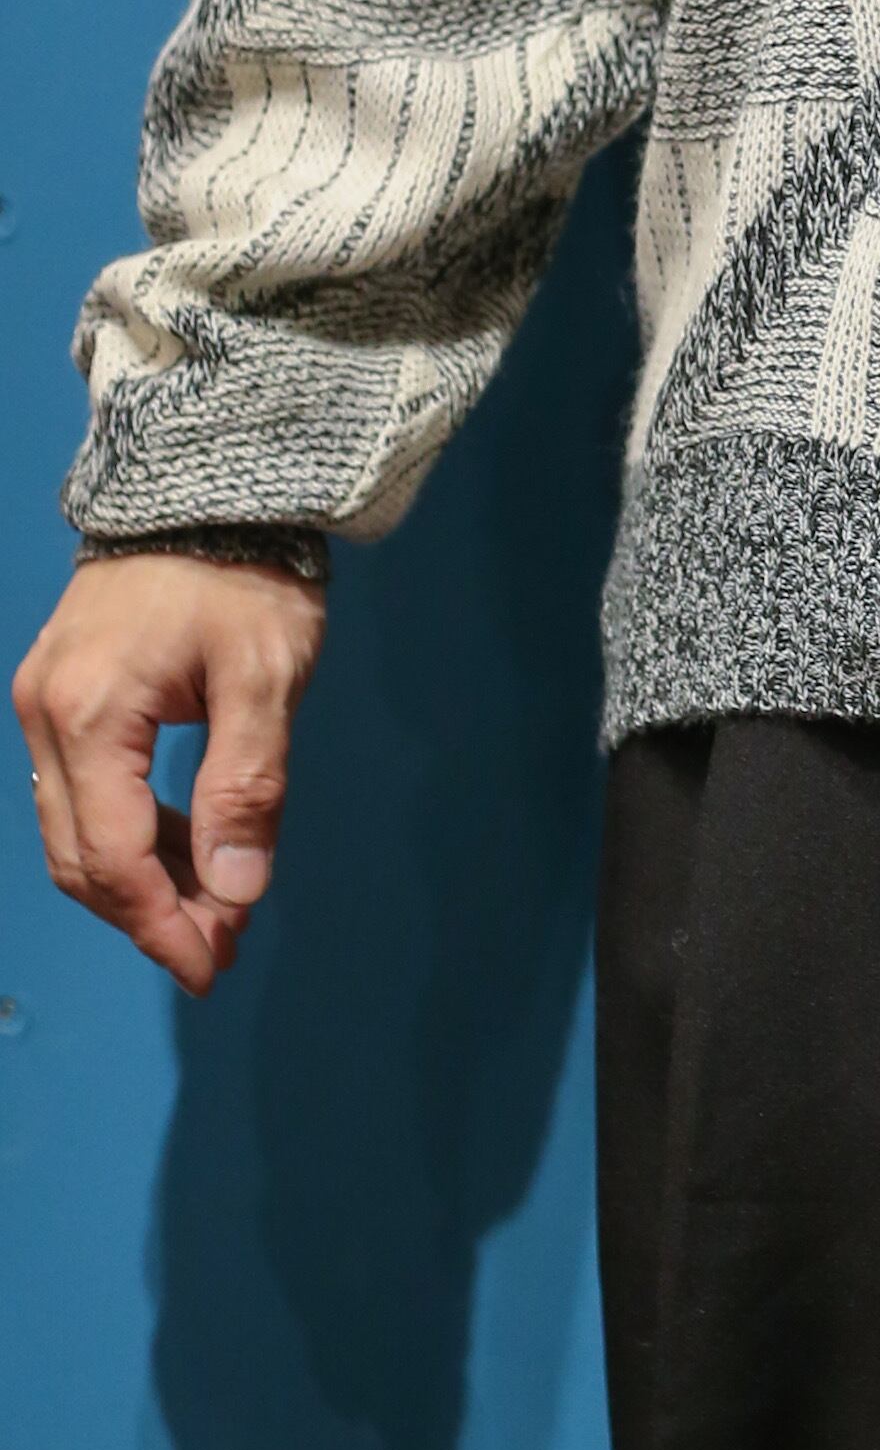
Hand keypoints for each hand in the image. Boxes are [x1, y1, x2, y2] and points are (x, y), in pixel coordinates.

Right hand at [12, 553, 325, 998]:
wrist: (203, 483)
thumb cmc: (243, 572)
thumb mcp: (265, 678)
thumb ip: (246, 786)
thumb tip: (235, 892)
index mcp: (90, 715)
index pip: (113, 857)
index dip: (161, 924)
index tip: (210, 966)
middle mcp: (46, 716)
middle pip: (80, 857)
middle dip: (148, 914)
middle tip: (218, 950)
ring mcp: (43, 705)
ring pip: (74, 832)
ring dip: (139, 880)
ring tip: (215, 908)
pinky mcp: (60, 695)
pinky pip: (80, 793)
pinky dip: (130, 833)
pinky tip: (192, 847)